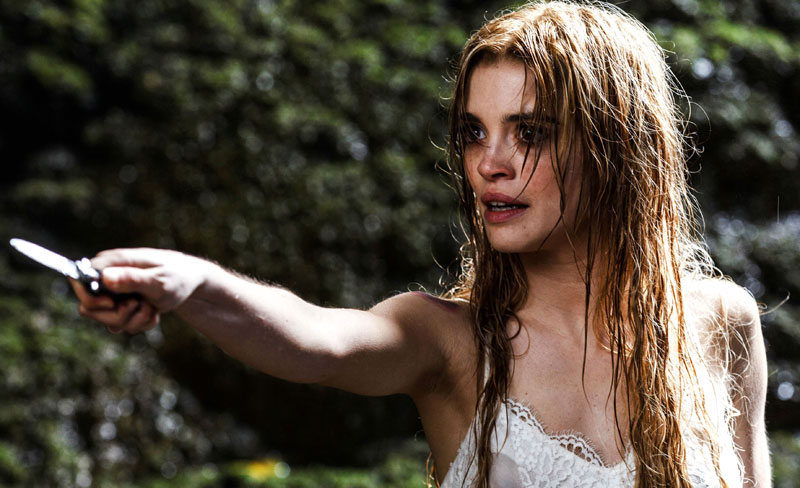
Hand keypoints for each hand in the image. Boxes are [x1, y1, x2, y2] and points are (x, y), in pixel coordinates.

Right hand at [70, 248, 209, 334]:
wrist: (191, 283)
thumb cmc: (177, 276)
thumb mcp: (158, 280)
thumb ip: (132, 279)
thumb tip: (104, 277)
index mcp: (111, 262)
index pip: (77, 279)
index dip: (90, 297)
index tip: (112, 303)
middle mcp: (107, 277)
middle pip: (89, 308)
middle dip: (117, 315)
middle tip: (140, 305)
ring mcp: (113, 293)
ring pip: (105, 320)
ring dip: (132, 320)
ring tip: (151, 308)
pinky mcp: (121, 305)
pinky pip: (119, 325)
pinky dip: (138, 323)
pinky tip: (153, 312)